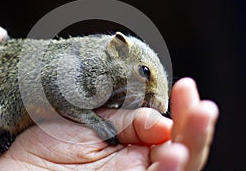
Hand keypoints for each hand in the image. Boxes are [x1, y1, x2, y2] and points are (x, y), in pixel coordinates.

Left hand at [0, 78, 218, 170]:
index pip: (168, 132)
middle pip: (180, 152)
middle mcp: (137, 167)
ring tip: (199, 119)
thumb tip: (163, 121)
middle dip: (194, 127)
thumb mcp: (89, 123)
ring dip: (190, 146)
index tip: (185, 86)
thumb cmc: (47, 146)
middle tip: (202, 105)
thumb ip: (126, 120)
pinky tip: (172, 152)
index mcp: (131, 148)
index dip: (182, 111)